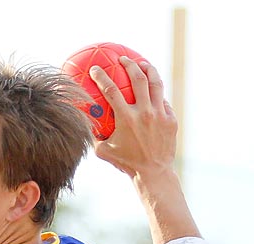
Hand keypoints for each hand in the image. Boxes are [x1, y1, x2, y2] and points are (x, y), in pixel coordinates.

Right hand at [90, 58, 176, 177]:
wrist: (153, 173)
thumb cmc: (126, 163)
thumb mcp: (104, 152)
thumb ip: (93, 136)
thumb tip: (82, 123)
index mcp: (126, 119)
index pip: (111, 91)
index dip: (101, 77)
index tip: (95, 69)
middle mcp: (144, 113)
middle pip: (138, 78)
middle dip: (129, 64)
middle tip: (123, 59)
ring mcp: (160, 114)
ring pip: (156, 83)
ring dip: (149, 69)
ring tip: (143, 64)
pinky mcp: (171, 119)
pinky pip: (163, 101)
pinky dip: (157, 95)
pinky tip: (153, 91)